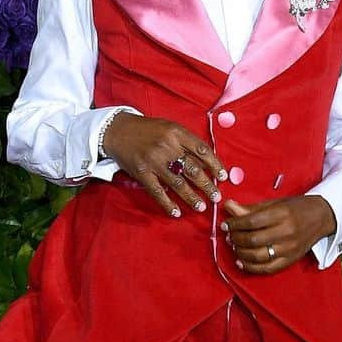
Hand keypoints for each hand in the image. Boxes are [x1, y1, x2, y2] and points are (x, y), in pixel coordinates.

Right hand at [101, 113, 226, 215]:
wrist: (118, 130)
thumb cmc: (148, 130)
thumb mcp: (169, 128)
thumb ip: (186, 142)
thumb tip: (207, 163)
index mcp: (176, 133)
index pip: (202, 150)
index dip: (215, 164)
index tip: (223, 176)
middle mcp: (167, 146)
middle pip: (192, 169)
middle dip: (207, 185)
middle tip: (216, 197)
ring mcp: (154, 161)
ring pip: (178, 183)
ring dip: (191, 197)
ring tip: (201, 207)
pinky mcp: (142, 173)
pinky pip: (157, 192)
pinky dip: (167, 204)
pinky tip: (176, 213)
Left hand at [220, 195, 336, 272]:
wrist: (321, 217)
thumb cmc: (296, 208)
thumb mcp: (274, 203)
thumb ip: (250, 208)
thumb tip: (228, 206)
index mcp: (282, 214)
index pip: (252, 222)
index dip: (235, 224)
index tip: (226, 224)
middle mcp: (286, 232)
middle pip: (253, 240)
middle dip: (236, 239)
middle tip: (229, 235)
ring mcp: (289, 249)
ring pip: (258, 256)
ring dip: (240, 252)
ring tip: (234, 246)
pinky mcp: (290, 260)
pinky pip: (267, 268)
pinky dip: (251, 267)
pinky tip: (241, 261)